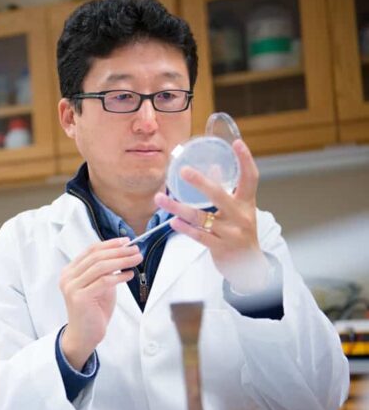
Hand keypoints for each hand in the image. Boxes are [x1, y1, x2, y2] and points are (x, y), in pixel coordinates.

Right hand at [59, 237, 141, 368]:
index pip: (91, 250)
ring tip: (136, 259)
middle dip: (118, 251)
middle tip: (135, 250)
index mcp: (70, 271)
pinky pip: (103, 281)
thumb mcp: (100, 285)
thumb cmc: (93, 310)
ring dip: (121, 261)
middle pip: (96, 256)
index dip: (109, 244)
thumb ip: (106, 270)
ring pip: (100, 267)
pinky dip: (119, 276)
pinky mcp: (79, 297)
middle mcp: (68, 277)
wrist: (85, 335)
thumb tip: (124, 252)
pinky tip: (129, 275)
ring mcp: (72, 287)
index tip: (126, 241)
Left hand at [154, 139, 269, 291]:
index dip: (245, 160)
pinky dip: (185, 228)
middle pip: (219, 195)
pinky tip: (172, 221)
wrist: (250, 266)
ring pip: (201, 217)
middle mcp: (241, 216)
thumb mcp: (239, 210)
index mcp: (247, 203)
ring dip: (177, 208)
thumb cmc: (240, 232)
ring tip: (160, 198)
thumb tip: (212, 166)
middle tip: (183, 170)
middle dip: (200, 182)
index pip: (250, 178)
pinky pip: (199, 236)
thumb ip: (227, 190)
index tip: (236, 143)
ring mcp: (231, 233)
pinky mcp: (221, 247)